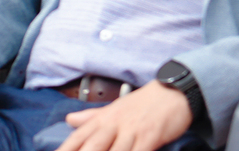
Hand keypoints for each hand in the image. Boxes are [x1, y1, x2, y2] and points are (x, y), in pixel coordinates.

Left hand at [55, 81, 192, 150]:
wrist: (172, 93)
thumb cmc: (143, 104)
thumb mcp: (114, 108)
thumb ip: (92, 116)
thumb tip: (69, 119)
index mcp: (103, 118)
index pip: (78, 137)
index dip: (65, 149)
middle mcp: (114, 124)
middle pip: (92, 146)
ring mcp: (132, 131)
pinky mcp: (150, 136)